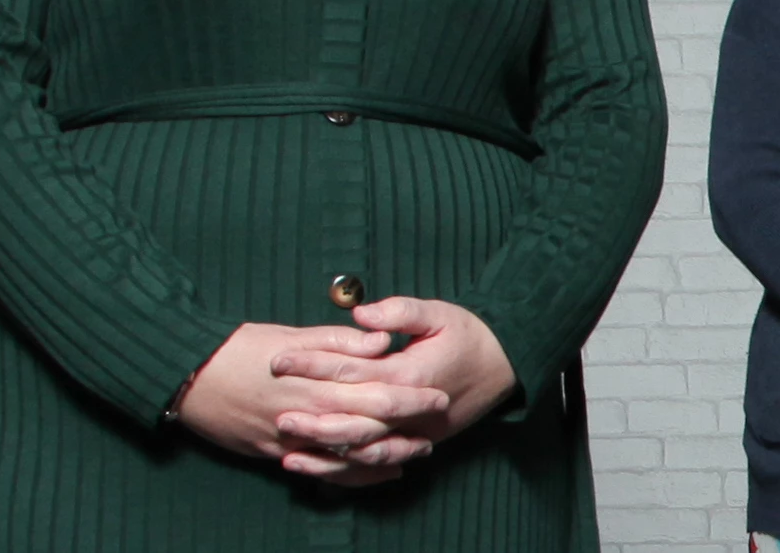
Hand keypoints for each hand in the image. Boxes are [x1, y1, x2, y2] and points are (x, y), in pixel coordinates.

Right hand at [174, 322, 449, 485]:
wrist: (187, 376)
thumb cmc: (240, 348)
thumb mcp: (292, 333)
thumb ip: (338, 340)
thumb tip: (379, 340)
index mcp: (316, 381)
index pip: (376, 392)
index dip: (410, 395)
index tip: (438, 393)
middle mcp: (308, 415)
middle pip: (369, 426)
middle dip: (407, 426)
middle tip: (437, 422)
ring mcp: (291, 440)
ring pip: (349, 455)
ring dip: (387, 455)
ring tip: (416, 451)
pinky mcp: (274, 453)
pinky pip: (322, 469)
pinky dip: (353, 474)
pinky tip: (378, 472)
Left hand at [269, 297, 518, 472]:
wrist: (506, 364)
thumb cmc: (469, 335)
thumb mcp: (437, 312)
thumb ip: (398, 312)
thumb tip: (359, 314)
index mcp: (409, 372)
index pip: (350, 370)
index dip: (312, 364)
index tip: (279, 360)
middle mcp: (409, 408)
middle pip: (349, 416)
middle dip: (309, 412)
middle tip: (273, 407)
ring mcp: (414, 430)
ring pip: (361, 447)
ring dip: (322, 445)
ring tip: (288, 440)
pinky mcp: (418, 441)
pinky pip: (377, 462)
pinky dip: (348, 467)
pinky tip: (322, 462)